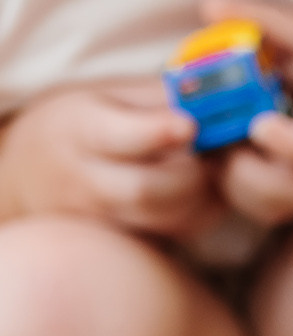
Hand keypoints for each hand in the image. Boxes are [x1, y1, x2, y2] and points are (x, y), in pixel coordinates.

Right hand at [0, 83, 220, 236]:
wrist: (35, 168)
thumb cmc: (88, 122)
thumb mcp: (111, 96)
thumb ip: (161, 98)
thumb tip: (214, 99)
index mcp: (80, 128)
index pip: (118, 137)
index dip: (158, 132)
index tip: (189, 125)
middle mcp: (83, 178)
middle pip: (144, 189)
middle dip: (191, 174)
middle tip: (209, 157)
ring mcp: (99, 216)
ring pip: (163, 221)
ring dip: (201, 199)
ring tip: (208, 174)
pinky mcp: (119, 239)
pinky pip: (170, 237)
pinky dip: (197, 218)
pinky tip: (203, 196)